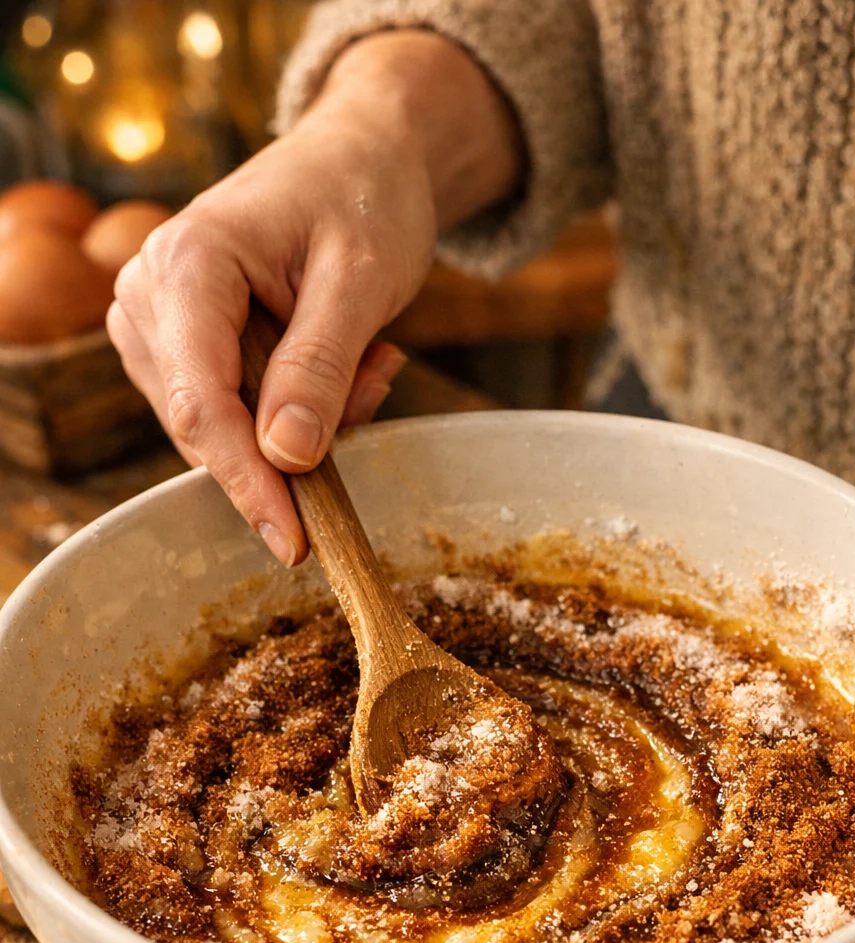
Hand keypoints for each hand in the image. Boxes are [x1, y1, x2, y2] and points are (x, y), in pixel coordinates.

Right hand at [107, 30, 521, 565]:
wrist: (359, 158)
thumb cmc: (362, 198)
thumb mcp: (360, 280)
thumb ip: (320, 367)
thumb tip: (284, 457)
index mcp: (185, 265)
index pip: (201, 404)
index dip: (248, 483)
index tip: (295, 543)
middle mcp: (148, 296)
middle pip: (207, 426)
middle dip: (298, 437)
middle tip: (377, 379)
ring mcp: (156, 326)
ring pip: (223, 432)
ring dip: (307, 420)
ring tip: (367, 356)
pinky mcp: (179, 351)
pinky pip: (235, 418)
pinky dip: (298, 411)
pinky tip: (345, 362)